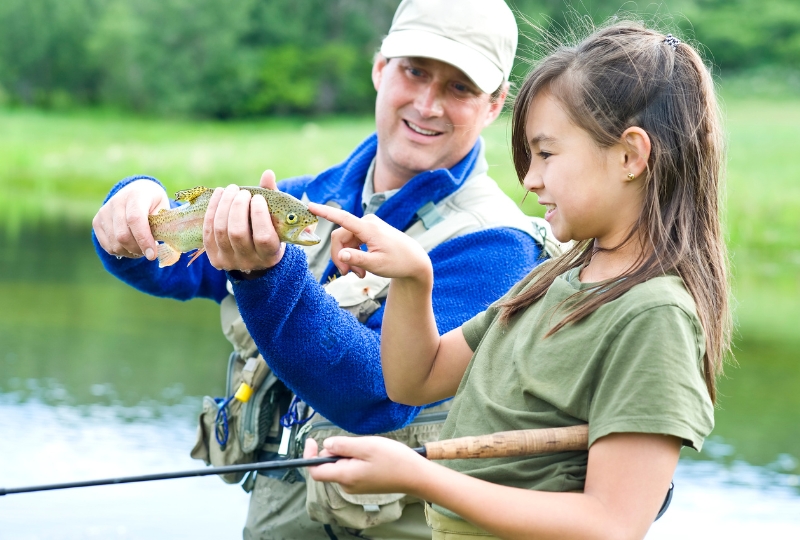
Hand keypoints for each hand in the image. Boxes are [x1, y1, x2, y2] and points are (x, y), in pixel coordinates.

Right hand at [92, 180, 168, 260]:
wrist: (136, 191)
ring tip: (141, 248)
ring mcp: (104, 212)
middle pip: (123, 235)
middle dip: (138, 249)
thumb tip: (161, 246)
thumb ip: (162, 225)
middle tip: (150, 253)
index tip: (153, 254)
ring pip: (115, 243)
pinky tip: (131, 247)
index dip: (144, 239)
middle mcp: (116, 202)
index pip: (135, 219)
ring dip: (130, 252)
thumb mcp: (163, 209)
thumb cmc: (153, 203)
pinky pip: (107, 246)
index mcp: (136, 195)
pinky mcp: (97, 222)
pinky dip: (121, 252)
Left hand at [203, 170, 284, 273]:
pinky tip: (219, 194)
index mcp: (269, 255)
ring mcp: (229, 261)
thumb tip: (268, 174)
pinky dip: (212, 210)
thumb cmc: (270, 232)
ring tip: (231, 189)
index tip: (258, 198)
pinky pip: (209, 231)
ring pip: (221, 230)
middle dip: (238, 207)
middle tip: (242, 192)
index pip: (263, 237)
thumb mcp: (276, 219)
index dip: (259, 215)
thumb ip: (273, 197)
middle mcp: (249, 262)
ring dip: (224, 205)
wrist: (254, 257)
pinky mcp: (214, 257)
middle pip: (238, 233)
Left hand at [303, 436, 430, 495]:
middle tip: (358, 442)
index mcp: (345, 476)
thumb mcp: (366, 446)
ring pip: (342, 466)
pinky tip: (373, 455)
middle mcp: (347, 485)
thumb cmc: (393, 459)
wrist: (415, 476)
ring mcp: (356, 486)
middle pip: (330, 466)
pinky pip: (352, 469)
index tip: (312, 439)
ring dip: (349, 453)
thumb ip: (343, 446)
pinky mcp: (365, 484)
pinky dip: (357, 459)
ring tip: (369, 448)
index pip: (316, 471)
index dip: (310, 456)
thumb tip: (325, 445)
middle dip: (337, 450)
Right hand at [309, 204, 431, 281]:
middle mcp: (367, 223)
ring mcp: (368, 226)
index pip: (342, 218)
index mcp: (369, 228)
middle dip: (341, 257)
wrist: (415, 261)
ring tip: (359, 274)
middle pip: (340, 237)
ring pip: (345, 242)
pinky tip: (361, 269)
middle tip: (347, 275)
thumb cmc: (398, 263)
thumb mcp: (376, 265)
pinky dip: (354, 255)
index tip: (310, 206)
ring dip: (348, 259)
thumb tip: (341, 255)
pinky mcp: (369, 231)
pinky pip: (353, 242)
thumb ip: (357, 259)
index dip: (325, 212)